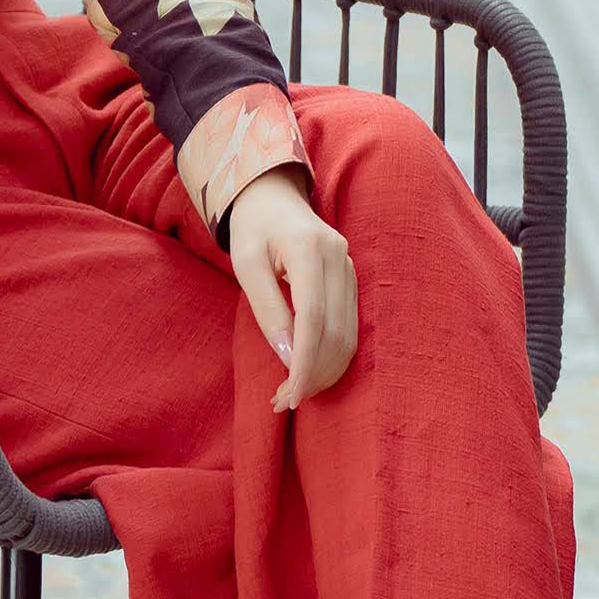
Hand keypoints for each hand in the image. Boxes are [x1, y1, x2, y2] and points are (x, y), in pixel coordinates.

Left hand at [226, 165, 357, 410]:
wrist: (272, 197)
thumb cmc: (253, 229)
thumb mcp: (246, 265)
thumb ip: (268, 308)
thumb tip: (288, 355)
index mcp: (311, 249)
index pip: (314, 318)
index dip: (306, 361)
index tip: (291, 394)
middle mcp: (339, 258)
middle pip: (336, 331)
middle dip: (314, 373)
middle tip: (284, 401)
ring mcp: (350, 268)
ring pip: (348, 334)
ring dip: (325, 371)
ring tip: (293, 393)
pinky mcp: (351, 279)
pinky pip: (349, 326)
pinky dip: (331, 355)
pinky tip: (310, 372)